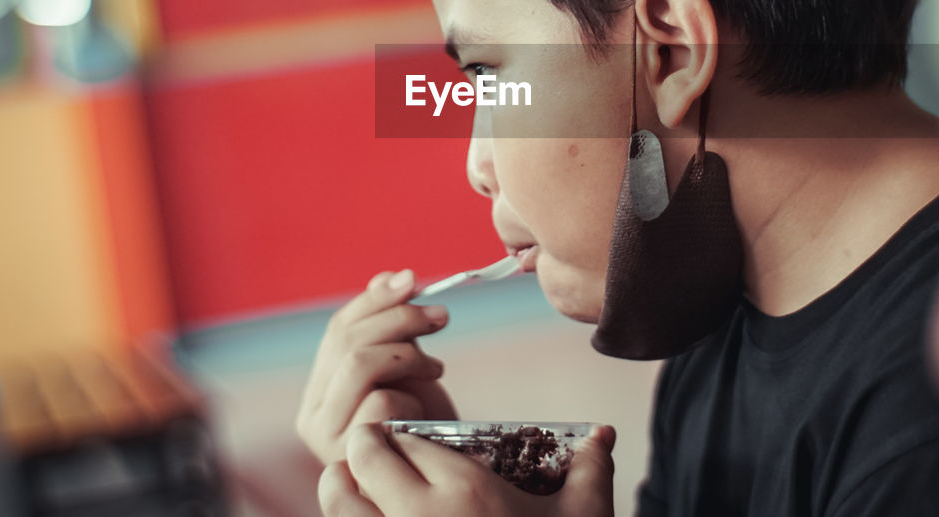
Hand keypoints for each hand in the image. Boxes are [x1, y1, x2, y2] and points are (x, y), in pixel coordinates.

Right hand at [297, 269, 458, 463]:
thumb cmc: (421, 420)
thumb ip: (391, 325)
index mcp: (320, 386)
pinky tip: (425, 406)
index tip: (413, 280)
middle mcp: (312, 412)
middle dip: (399, 318)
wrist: (439, 472)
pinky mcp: (351, 455)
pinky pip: (380, 402)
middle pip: (347, 341)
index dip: (375, 299)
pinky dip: (409, 394)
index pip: (338, 329)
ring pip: (359, 363)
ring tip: (437, 366)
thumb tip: (390, 275)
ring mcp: (326, 435)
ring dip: (407, 353)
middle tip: (440, 317)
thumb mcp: (406, 365)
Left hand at [317, 423, 617, 516]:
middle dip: (363, 449)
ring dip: (339, 487)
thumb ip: (590, 469)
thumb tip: (602, 434)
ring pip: (336, 503)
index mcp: (465, 491)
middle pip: (361, 460)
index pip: (405, 439)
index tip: (403, 439)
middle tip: (372, 453)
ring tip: (351, 485)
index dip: (400, 434)